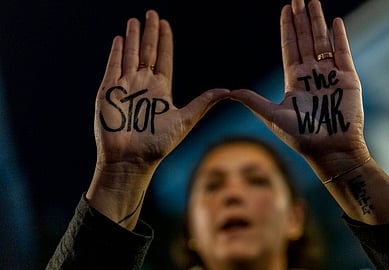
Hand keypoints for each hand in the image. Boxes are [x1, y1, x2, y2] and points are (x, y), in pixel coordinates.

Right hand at [87, 10, 228, 227]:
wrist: (131, 160)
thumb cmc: (157, 144)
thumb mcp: (185, 120)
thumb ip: (203, 103)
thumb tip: (227, 90)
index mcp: (161, 90)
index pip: (163, 58)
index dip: (164, 41)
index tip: (165, 23)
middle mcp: (143, 85)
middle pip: (147, 52)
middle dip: (149, 32)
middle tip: (151, 13)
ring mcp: (125, 87)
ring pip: (129, 55)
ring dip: (132, 38)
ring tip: (134, 20)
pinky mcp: (108, 92)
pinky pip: (112, 67)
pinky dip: (116, 53)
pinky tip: (119, 39)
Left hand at [231, 0, 368, 179]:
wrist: (330, 150)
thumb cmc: (301, 137)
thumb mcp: (272, 116)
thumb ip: (253, 101)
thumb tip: (229, 92)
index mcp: (294, 81)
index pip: (290, 48)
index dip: (288, 29)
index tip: (285, 10)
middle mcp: (312, 74)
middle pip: (305, 40)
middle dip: (301, 19)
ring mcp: (330, 75)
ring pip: (323, 42)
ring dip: (317, 22)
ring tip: (313, 2)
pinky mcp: (347, 79)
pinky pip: (343, 52)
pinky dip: (340, 37)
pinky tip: (334, 21)